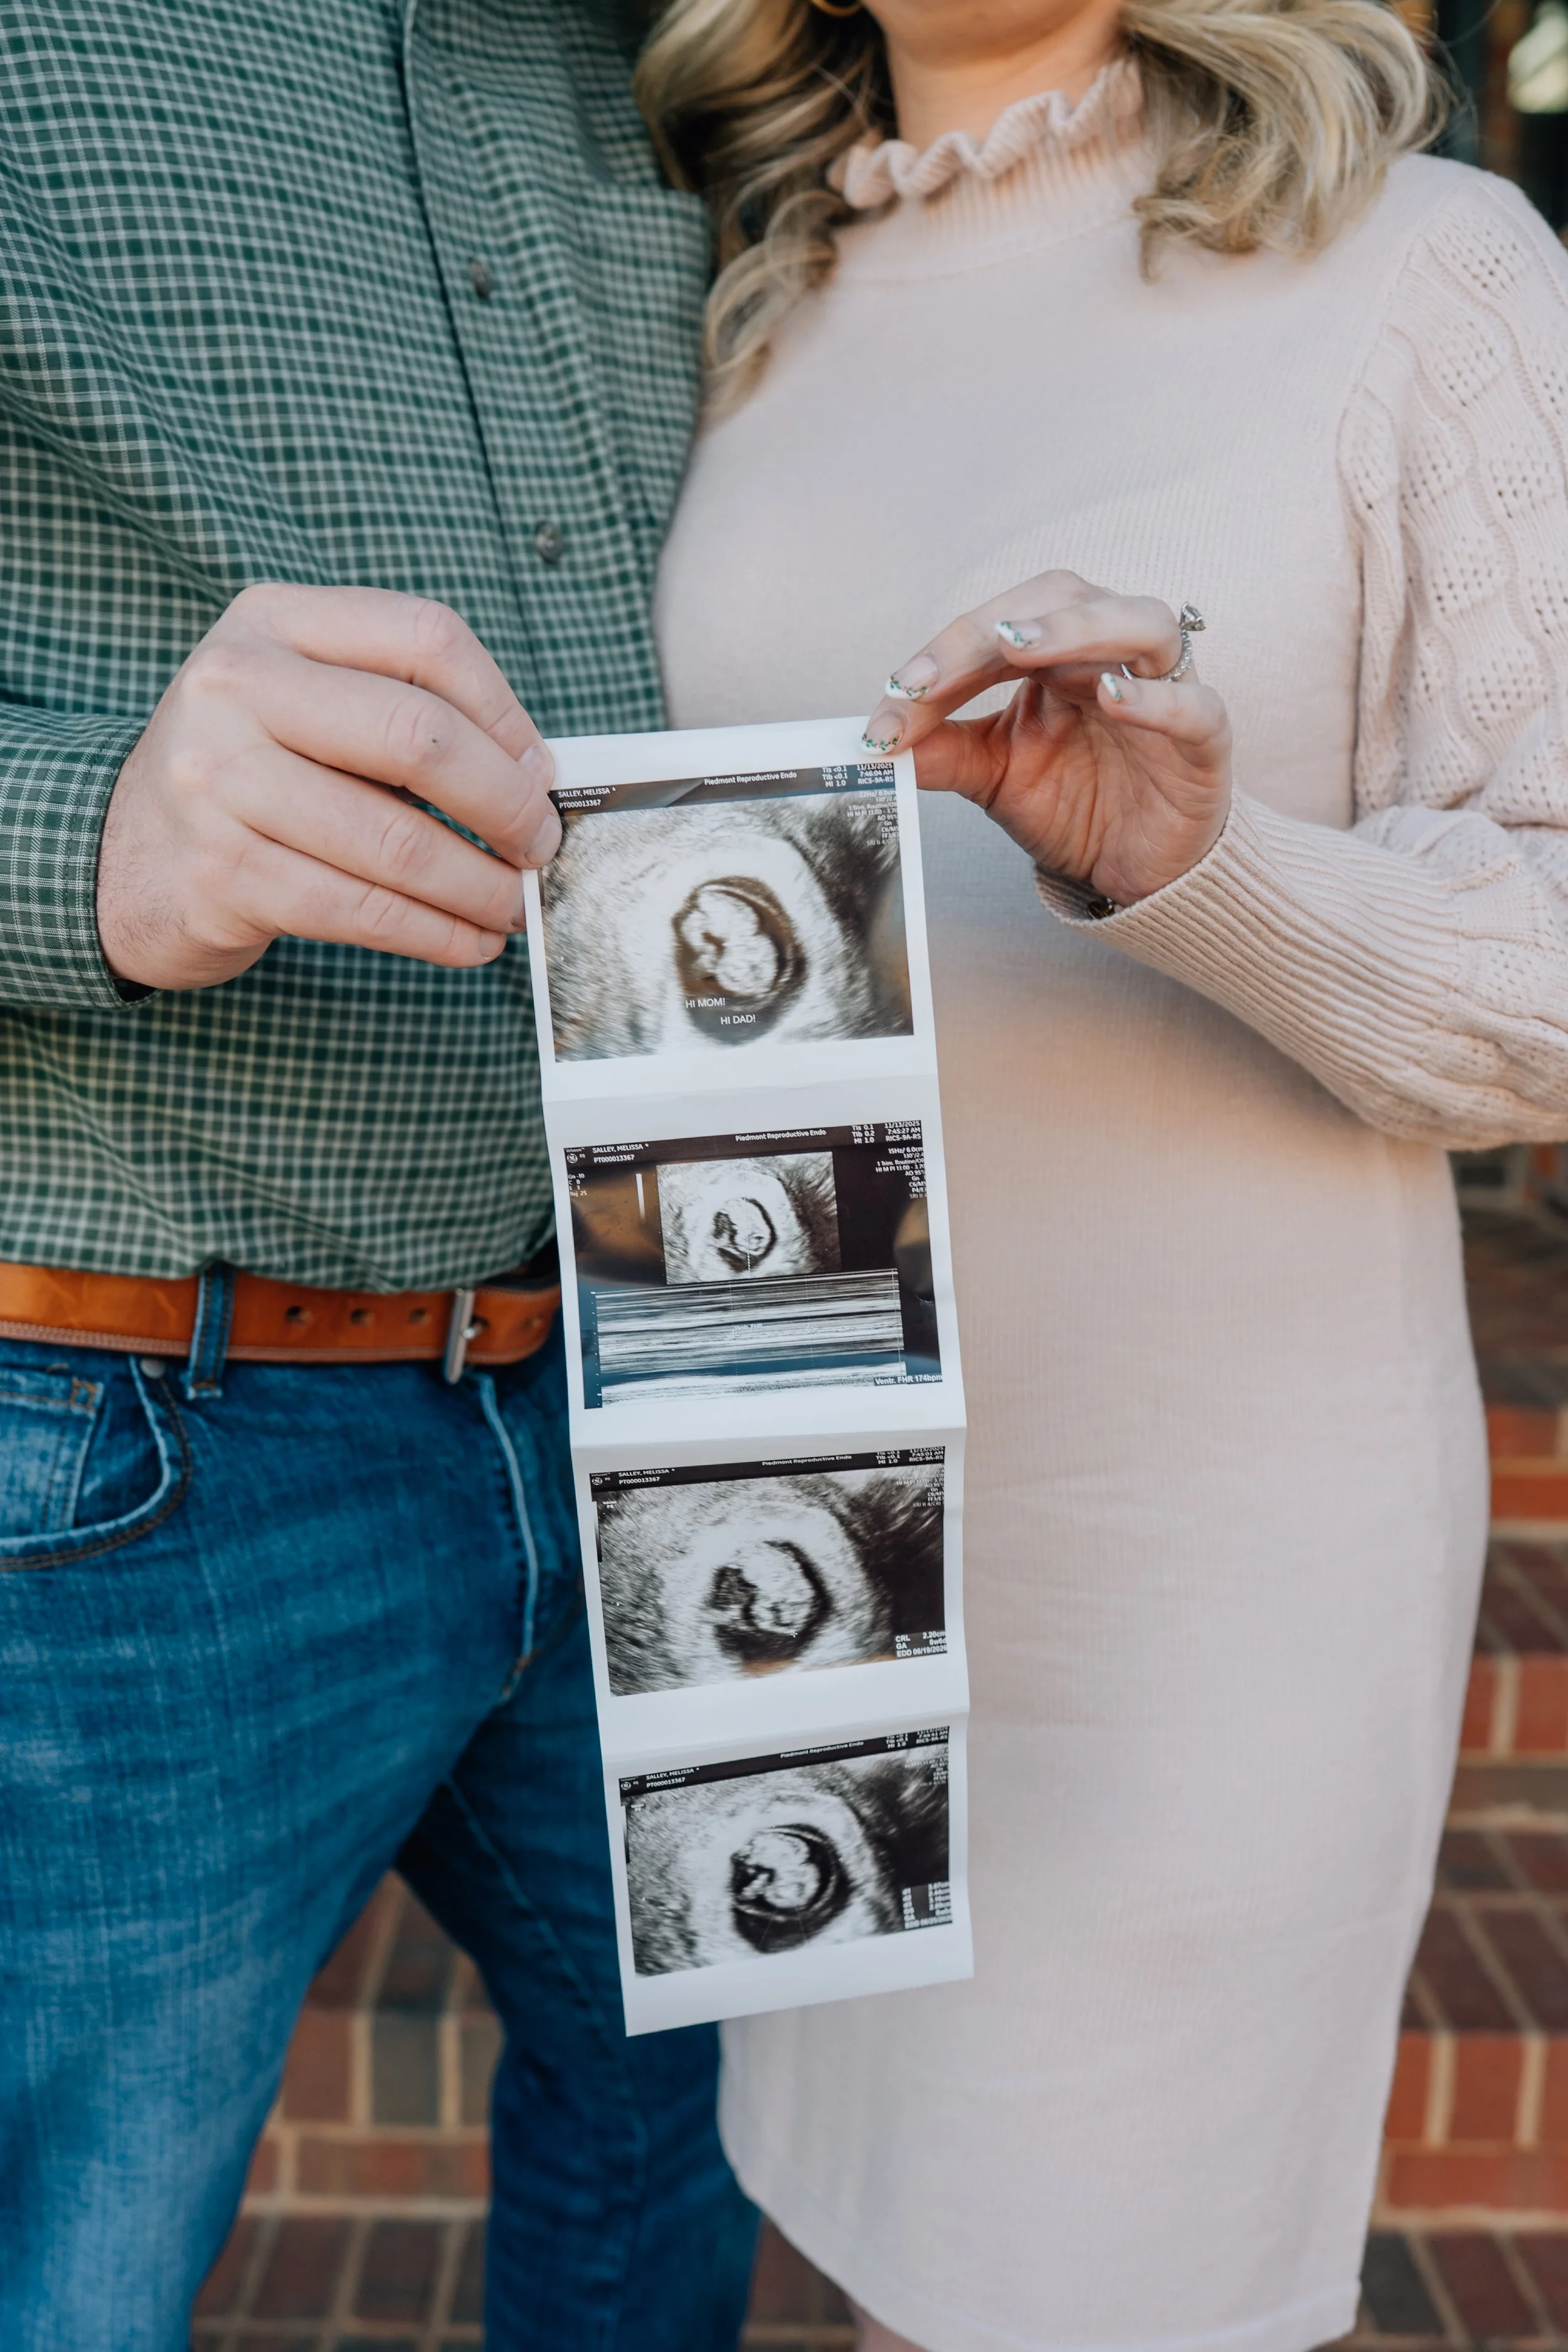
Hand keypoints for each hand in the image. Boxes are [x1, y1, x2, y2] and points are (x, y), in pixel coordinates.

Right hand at [97, 583, 561, 989]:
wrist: (125, 857)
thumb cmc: (252, 775)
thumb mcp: (307, 703)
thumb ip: (404, 710)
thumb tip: (535, 778)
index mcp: (274, 620)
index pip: (426, 638)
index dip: (506, 712)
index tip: (540, 771)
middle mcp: (236, 686)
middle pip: (420, 736)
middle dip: (506, 804)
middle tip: (540, 847)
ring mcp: (218, 780)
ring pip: (397, 842)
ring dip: (480, 887)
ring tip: (513, 905)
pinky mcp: (222, 873)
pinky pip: (362, 911)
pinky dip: (436, 934)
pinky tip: (471, 942)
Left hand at [862, 570, 1231, 905]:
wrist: (1135, 869)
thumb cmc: (1075, 805)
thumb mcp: (994, 777)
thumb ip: (942, 753)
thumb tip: (875, 742)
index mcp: (1059, 654)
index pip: (999, 626)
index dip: (942, 656)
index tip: (892, 700)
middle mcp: (1112, 655)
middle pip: (1063, 599)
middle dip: (992, 627)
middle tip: (935, 674)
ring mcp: (1166, 689)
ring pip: (1140, 623)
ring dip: (1076, 627)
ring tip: (1018, 645)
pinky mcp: (1205, 740)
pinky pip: (1193, 705)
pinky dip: (1156, 699)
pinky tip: (1114, 699)